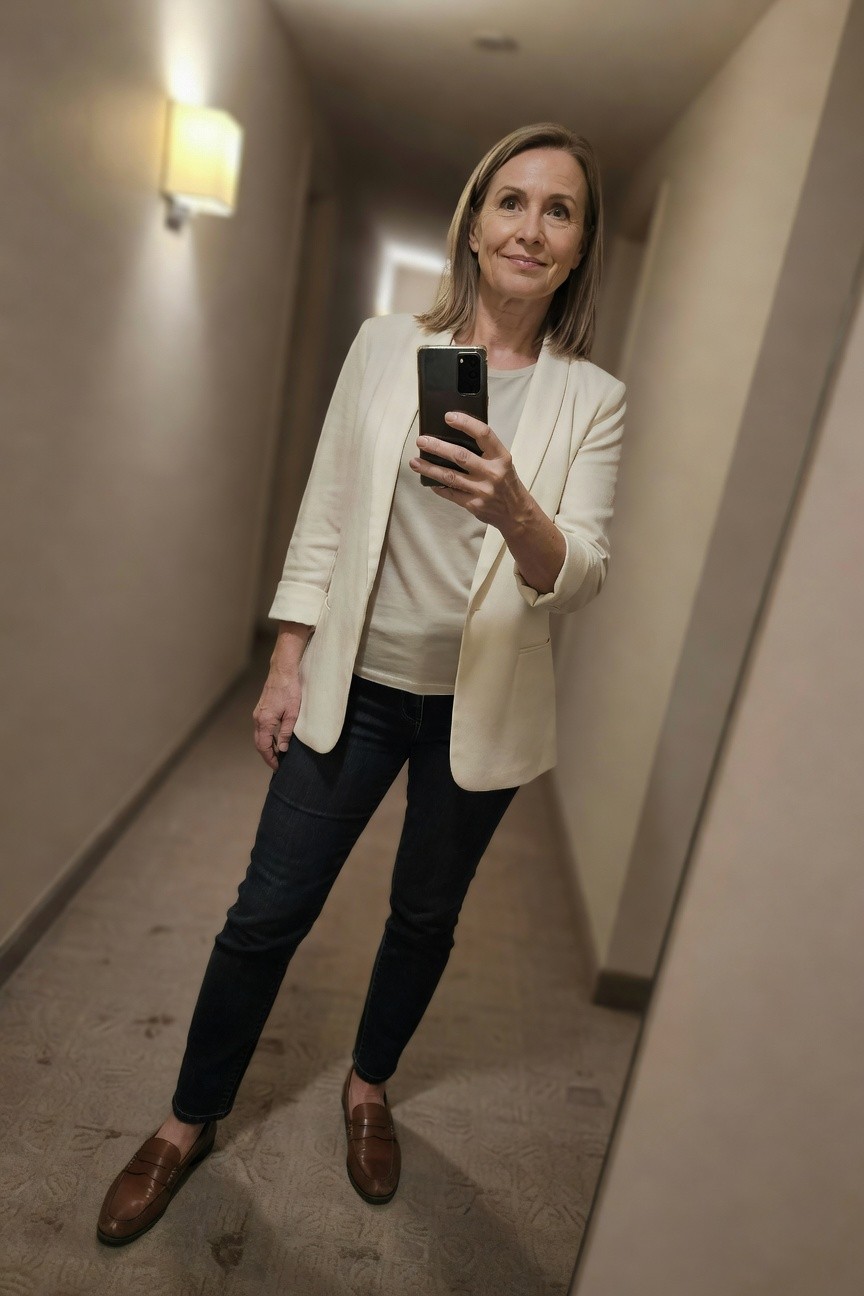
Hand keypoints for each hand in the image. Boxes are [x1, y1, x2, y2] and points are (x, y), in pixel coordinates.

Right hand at [252, 668, 301, 770]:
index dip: (270, 758)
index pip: (263, 746)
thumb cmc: (290, 690)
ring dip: (266, 746)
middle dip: (267, 755)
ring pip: (259, 736)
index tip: (277, 767)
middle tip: (277, 764)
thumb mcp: (293, 713)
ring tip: (278, 755)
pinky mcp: (261, 709)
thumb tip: (282, 749)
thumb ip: (286, 732)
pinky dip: (266, 737)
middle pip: (259, 743)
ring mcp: (258, 713)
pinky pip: (261, 728)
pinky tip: (275, 740)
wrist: (283, 671)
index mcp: (265, 721)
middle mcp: (258, 718)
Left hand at [408, 412, 530, 530]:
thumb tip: (457, 433)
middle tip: (421, 441)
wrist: (517, 513)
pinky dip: (438, 486)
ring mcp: (482, 490)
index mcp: (501, 457)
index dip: (465, 423)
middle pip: (460, 456)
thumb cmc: (507, 482)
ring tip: (414, 462)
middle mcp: (492, 473)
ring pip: (450, 476)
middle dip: (437, 447)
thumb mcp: (503, 462)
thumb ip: (485, 450)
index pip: (483, 434)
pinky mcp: (473, 505)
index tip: (448, 417)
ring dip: (429, 468)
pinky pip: (450, 493)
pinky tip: (428, 480)